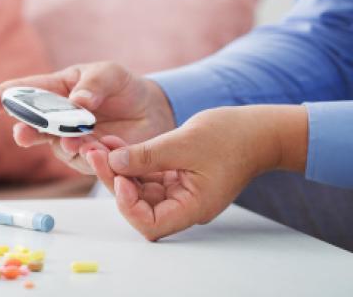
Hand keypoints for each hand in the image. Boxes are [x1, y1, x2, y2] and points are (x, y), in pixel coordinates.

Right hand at [0, 62, 174, 174]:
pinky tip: (100, 147)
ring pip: (56, 146)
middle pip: (32, 125)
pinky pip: (82, 159)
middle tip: (22, 133)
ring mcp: (68, 140)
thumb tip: (78, 101)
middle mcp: (56, 118)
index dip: (1, 97)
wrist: (152, 112)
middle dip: (25, 129)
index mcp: (56, 90)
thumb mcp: (110, 74)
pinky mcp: (87, 159)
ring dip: (63, 143)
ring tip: (76, 140)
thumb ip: (93, 84)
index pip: (23, 92)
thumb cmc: (122, 87)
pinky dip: (89, 154)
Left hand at [85, 105, 307, 240]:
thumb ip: (147, 155)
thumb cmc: (233, 138)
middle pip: (139, 204)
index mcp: (192, 207)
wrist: (259, 130)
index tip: (120, 177)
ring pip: (139, 188)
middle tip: (95, 153)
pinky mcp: (176, 177)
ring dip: (118, 167)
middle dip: (114, 179)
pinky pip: (147, 174)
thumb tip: (114, 162)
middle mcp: (183, 204)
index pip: (150, 224)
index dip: (128, 204)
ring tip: (99, 144)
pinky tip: (115, 143)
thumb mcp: (184, 142)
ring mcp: (179, 191)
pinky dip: (131, 160)